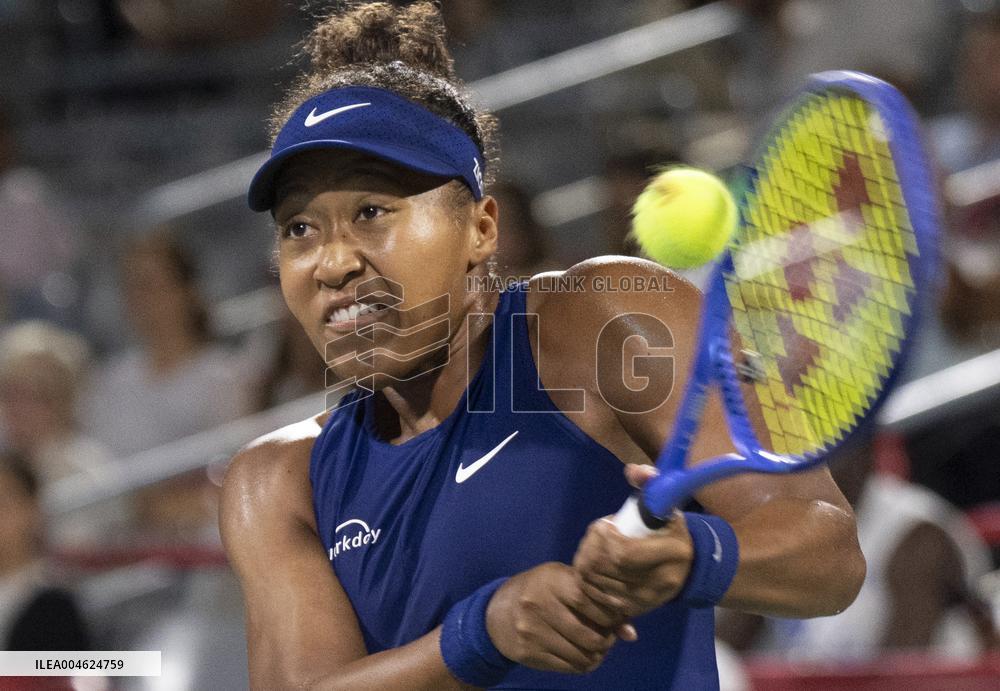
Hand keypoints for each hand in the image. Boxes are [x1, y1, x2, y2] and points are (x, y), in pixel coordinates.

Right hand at [484, 562, 632, 674]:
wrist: (496, 612)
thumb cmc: (538, 590)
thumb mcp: (563, 583)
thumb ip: (596, 600)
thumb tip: (630, 633)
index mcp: (552, 580)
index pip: (592, 602)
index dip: (611, 615)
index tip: (616, 617)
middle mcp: (540, 604)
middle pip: (589, 636)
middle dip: (607, 641)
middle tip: (608, 637)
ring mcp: (533, 632)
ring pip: (581, 656)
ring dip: (596, 656)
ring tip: (597, 647)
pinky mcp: (529, 653)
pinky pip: (568, 667)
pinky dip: (582, 665)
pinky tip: (583, 656)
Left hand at [573, 464, 694, 617]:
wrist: (690, 566)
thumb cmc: (670, 530)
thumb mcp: (666, 503)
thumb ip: (650, 484)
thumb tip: (634, 470)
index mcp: (674, 551)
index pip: (624, 553)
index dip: (604, 539)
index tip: (603, 525)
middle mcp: (663, 580)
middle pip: (606, 569)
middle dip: (590, 550)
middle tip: (591, 538)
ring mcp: (648, 599)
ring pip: (599, 585)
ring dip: (586, 564)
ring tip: (591, 550)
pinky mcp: (636, 610)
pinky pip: (599, 600)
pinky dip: (589, 584)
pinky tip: (591, 570)